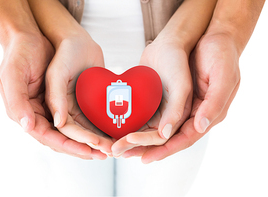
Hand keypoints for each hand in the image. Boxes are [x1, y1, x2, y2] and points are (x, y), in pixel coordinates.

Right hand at [0, 33, 105, 159]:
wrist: (36, 35)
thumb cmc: (21, 52)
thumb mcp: (15, 73)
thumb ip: (23, 100)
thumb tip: (38, 126)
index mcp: (27, 112)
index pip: (49, 137)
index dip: (69, 146)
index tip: (88, 151)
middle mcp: (43, 114)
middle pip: (65, 138)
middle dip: (84, 147)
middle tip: (105, 154)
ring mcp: (57, 107)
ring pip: (75, 130)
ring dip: (92, 140)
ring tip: (110, 147)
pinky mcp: (68, 99)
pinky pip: (82, 117)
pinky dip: (93, 126)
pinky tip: (108, 130)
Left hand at [124, 33, 239, 162]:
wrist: (208, 35)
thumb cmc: (220, 54)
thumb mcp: (222, 77)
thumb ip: (212, 104)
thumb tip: (198, 128)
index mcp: (206, 114)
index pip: (184, 139)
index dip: (165, 150)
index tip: (145, 158)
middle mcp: (190, 114)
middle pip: (166, 137)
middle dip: (145, 147)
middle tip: (123, 153)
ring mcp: (177, 105)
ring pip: (156, 127)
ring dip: (138, 137)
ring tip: (118, 145)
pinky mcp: (167, 96)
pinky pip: (152, 112)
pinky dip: (138, 120)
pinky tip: (123, 124)